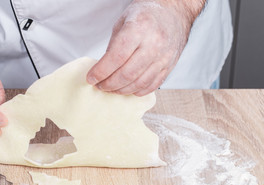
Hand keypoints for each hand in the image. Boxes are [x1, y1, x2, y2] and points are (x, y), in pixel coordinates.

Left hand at [87, 0, 202, 95]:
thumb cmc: (144, 15)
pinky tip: (127, 88)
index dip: (101, 71)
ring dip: (121, 90)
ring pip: (139, 83)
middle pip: (127, 74)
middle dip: (109, 84)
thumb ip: (113, 46)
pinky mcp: (169, 66)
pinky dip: (136, 91)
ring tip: (110, 88)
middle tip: (99, 85)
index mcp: (139, 28)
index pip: (117, 57)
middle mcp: (154, 44)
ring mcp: (164, 57)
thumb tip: (102, 70)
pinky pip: (151, 85)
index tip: (91, 78)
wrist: (172, 12)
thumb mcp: (122, 22)